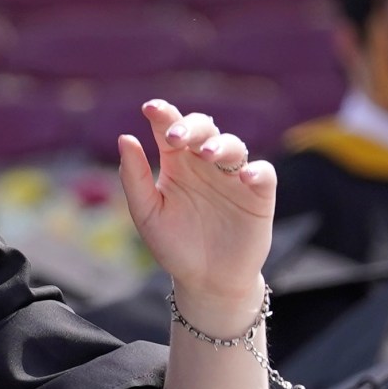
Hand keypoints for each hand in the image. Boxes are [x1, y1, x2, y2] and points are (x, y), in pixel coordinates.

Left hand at [117, 99, 272, 314]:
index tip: (150, 108)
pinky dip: (257, 171)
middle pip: (204, 131)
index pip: (170, 130)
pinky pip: (263, 174)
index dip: (163, 115)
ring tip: (206, 154)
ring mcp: (233, 178)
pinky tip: (245, 176)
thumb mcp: (147, 213)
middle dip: (191, 128)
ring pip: (234, 146)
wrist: (205, 280)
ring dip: (221, 145)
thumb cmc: (174, 244)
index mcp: (177, 164)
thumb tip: (124, 138)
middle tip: (174, 138)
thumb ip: (134, 177)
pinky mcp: (258, 196)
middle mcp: (205, 165)